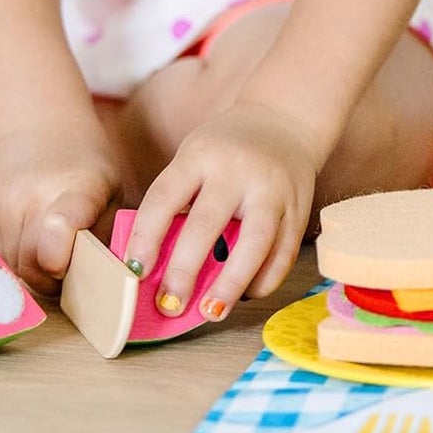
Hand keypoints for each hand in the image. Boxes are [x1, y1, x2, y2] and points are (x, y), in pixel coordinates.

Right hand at [0, 117, 122, 293]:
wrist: (37, 124)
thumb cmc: (87, 159)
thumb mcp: (111, 189)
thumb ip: (108, 233)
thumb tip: (109, 277)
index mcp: (74, 190)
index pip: (58, 231)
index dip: (62, 259)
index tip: (71, 266)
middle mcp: (31, 200)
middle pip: (34, 265)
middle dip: (56, 280)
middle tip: (76, 273)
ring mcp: (3, 210)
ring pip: (15, 266)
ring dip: (37, 273)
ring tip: (60, 258)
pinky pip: (2, 256)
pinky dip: (21, 260)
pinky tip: (39, 246)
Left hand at [122, 102, 321, 321]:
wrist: (286, 120)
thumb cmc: (226, 150)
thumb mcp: (194, 158)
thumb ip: (178, 202)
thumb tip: (154, 268)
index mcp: (200, 155)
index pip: (164, 198)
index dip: (145, 239)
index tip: (133, 273)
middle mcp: (237, 171)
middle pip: (206, 224)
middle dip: (184, 270)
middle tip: (169, 304)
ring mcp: (272, 190)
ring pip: (254, 242)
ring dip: (230, 283)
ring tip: (210, 311)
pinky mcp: (299, 207)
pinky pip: (283, 252)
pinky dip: (264, 279)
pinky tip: (245, 294)